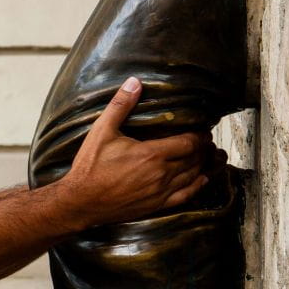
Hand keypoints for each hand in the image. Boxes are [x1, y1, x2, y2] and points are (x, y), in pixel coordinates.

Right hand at [58, 76, 211, 228]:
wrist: (80, 202)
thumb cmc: (89, 167)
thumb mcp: (101, 132)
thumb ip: (120, 106)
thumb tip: (134, 82)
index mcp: (151, 154)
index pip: (188, 143)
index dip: (199, 136)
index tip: (201, 130)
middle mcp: (160, 174)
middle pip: (194, 159)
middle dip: (202, 148)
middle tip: (205, 141)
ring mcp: (160, 192)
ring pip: (193, 176)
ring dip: (203, 165)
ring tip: (208, 156)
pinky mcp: (156, 205)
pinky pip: (185, 195)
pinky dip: (197, 186)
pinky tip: (201, 180)